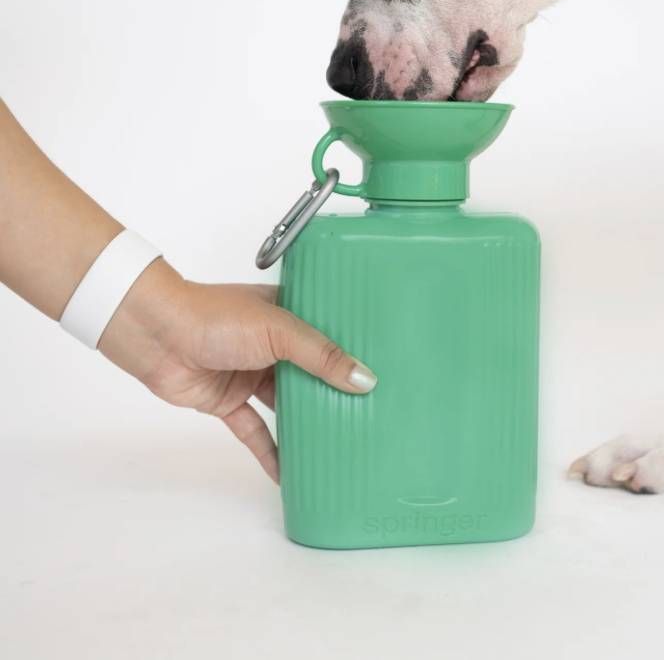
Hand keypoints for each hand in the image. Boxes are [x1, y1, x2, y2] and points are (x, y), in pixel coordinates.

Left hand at [98, 258, 376, 481]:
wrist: (154, 333)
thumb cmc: (215, 317)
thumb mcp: (278, 331)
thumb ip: (321, 356)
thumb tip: (366, 380)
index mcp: (288, 314)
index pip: (330, 334)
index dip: (354, 353)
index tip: (386, 373)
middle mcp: (273, 343)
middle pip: (311, 373)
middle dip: (335, 394)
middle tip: (372, 417)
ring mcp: (250, 373)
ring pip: (286, 404)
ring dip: (306, 423)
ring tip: (340, 445)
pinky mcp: (228, 401)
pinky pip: (255, 430)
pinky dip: (270, 451)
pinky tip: (289, 472)